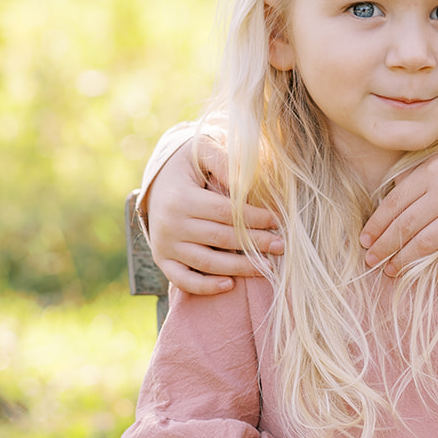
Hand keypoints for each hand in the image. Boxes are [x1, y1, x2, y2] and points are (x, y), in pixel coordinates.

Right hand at [146, 134, 281, 292]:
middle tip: (281, 246)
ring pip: (206, 263)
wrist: (157, 181)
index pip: (226, 213)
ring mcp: (165, 245)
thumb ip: (224, 162)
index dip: (254, 218)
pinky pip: (183, 280)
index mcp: (181, 198)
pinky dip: (205, 287)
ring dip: (239, 268)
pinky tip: (230, 285)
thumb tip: (245, 184)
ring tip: (266, 267)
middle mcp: (170, 224)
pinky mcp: (162, 259)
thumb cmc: (189, 165)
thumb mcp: (203, 151)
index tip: (277, 221)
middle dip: (254, 244)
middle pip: (220, 239)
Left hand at [361, 143, 437, 275]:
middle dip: (384, 247)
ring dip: (403, 261)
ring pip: (424, 245)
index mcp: (431, 173)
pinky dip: (436, 268)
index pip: (394, 204)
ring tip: (390, 270)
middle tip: (371, 260)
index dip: (376, 225)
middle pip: (405, 227)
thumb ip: (414, 174)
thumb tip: (388, 196)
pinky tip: (423, 274)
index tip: (365, 240)